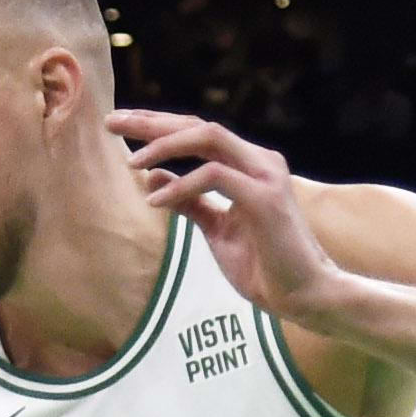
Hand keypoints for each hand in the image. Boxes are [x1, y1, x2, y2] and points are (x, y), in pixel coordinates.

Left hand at [112, 109, 340, 318]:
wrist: (305, 295)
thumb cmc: (265, 266)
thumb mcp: (217, 231)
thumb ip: (191, 202)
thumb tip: (154, 177)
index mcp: (250, 165)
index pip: (198, 132)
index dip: (158, 127)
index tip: (120, 125)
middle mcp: (259, 161)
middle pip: (199, 125)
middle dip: (152, 123)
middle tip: (111, 121)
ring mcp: (265, 175)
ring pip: (208, 138)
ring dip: (165, 146)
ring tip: (130, 162)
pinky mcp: (264, 198)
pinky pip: (214, 177)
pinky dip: (181, 186)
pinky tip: (154, 202)